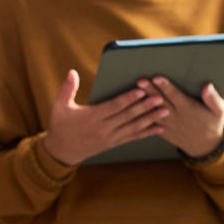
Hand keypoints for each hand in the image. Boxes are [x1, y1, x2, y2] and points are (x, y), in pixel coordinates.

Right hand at [43, 69, 168, 165]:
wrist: (61, 151)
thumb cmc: (60, 126)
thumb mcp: (59, 106)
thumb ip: (67, 88)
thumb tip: (72, 72)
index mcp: (91, 117)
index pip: (113, 106)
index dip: (128, 99)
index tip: (141, 91)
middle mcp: (102, 128)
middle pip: (127, 116)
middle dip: (144, 107)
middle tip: (159, 98)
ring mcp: (109, 137)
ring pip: (133, 127)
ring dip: (150, 119)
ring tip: (165, 111)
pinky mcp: (113, 144)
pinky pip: (132, 138)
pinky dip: (146, 133)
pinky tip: (159, 129)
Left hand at [140, 77, 223, 157]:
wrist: (204, 146)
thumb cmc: (212, 123)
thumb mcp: (219, 111)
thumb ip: (213, 98)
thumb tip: (207, 86)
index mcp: (188, 109)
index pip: (175, 95)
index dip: (165, 86)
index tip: (157, 78)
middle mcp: (176, 117)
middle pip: (161, 101)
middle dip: (150, 90)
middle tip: (140, 81)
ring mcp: (167, 124)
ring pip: (152, 111)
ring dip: (142, 102)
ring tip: (133, 92)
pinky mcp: (161, 130)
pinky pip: (150, 123)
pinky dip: (141, 115)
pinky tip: (132, 107)